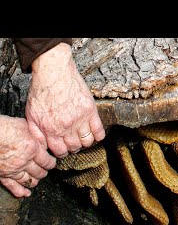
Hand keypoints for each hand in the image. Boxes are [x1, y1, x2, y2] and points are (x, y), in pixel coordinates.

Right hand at [0, 116, 55, 197]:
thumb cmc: (2, 127)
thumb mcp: (23, 125)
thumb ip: (35, 135)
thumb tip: (42, 143)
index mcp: (32, 148)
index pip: (47, 161)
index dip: (51, 163)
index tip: (52, 162)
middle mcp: (24, 161)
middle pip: (40, 172)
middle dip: (44, 172)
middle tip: (44, 170)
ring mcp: (13, 170)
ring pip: (29, 180)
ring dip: (34, 180)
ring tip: (36, 179)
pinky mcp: (2, 175)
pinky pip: (13, 186)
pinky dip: (20, 191)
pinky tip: (25, 193)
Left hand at [25, 42, 104, 157]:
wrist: (54, 73)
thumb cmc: (42, 91)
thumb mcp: (31, 114)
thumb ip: (36, 133)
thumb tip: (42, 147)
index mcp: (51, 130)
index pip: (60, 151)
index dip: (62, 152)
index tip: (64, 148)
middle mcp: (66, 127)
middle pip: (75, 148)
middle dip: (73, 147)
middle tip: (73, 141)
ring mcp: (80, 120)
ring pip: (87, 142)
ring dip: (85, 142)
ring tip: (82, 136)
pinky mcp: (90, 112)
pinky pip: (99, 132)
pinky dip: (98, 136)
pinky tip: (93, 132)